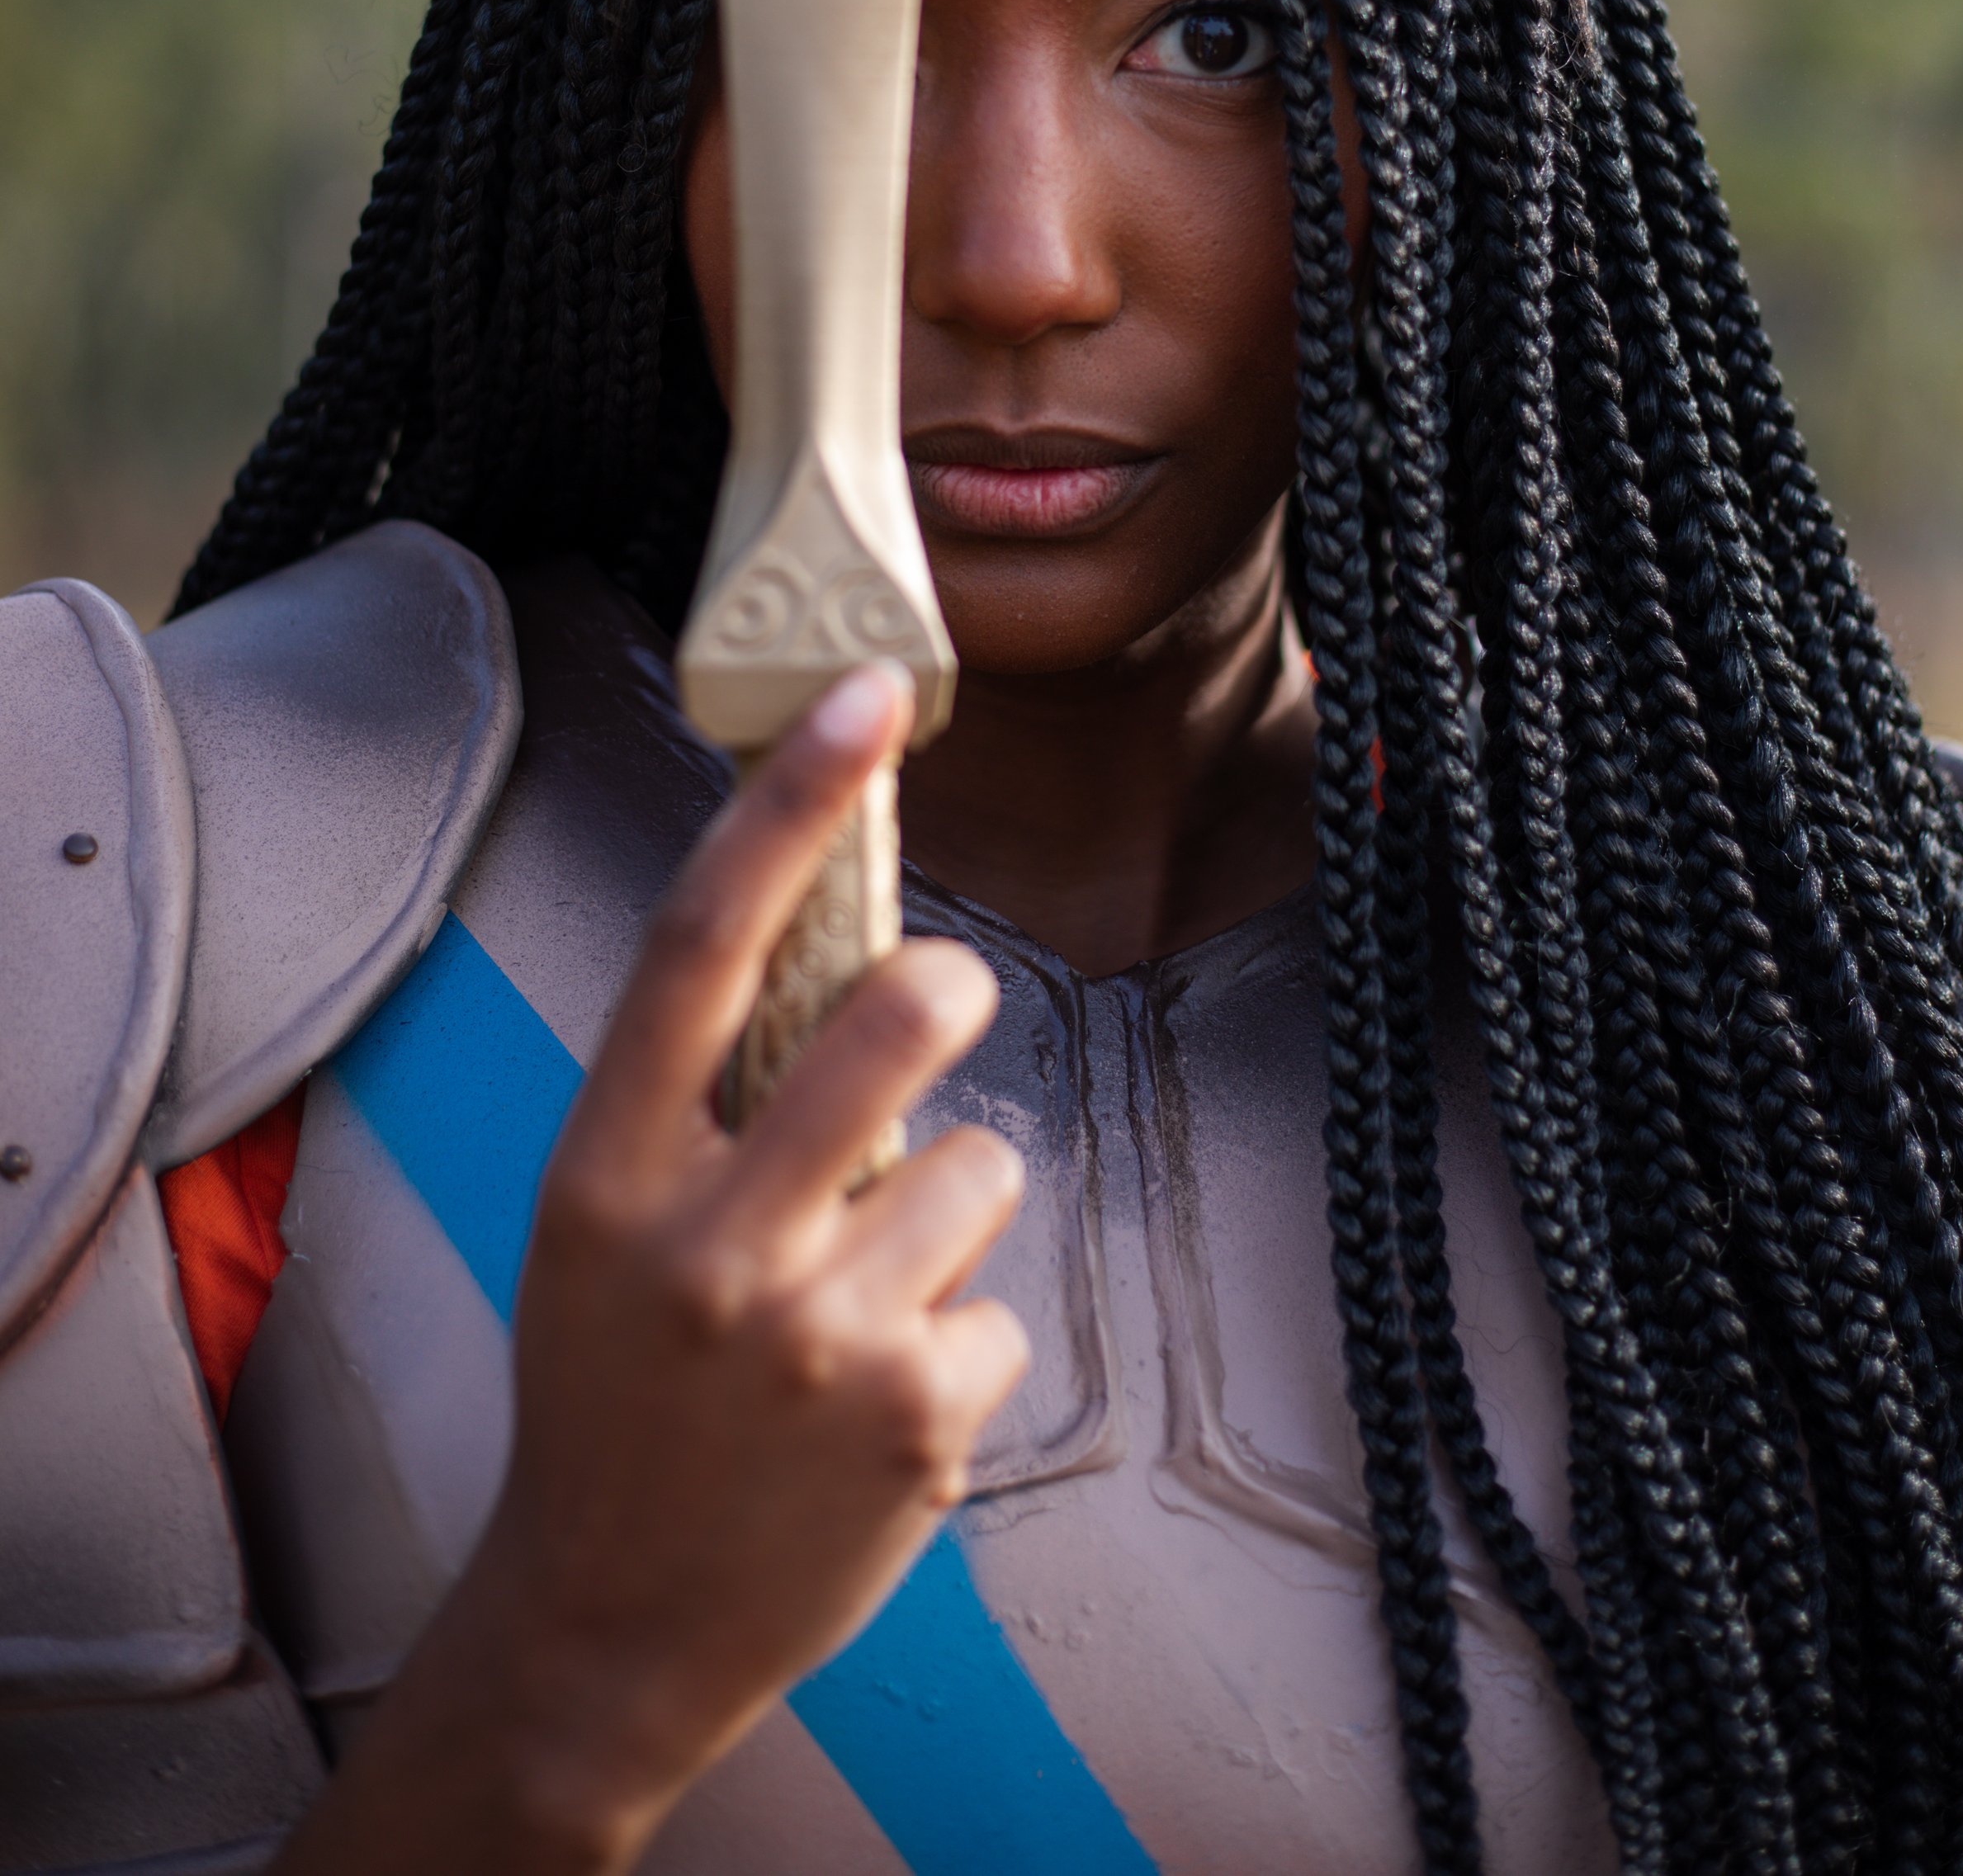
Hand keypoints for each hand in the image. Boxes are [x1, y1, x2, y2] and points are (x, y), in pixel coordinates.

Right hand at [280, 662, 1026, 1874]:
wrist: (603, 1633)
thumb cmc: (612, 1394)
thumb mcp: (597, 1228)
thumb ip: (691, 1104)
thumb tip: (833, 943)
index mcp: (608, 1172)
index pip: (701, 939)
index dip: (789, 800)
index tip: (866, 691)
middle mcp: (708, 1243)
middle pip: (895, 1018)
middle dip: (946, 988)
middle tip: (941, 1003)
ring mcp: (816, 1338)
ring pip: (983, 1166)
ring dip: (950, 1212)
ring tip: (865, 1298)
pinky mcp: (913, 1422)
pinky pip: (1002, 1308)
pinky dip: (959, 1344)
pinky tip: (879, 1408)